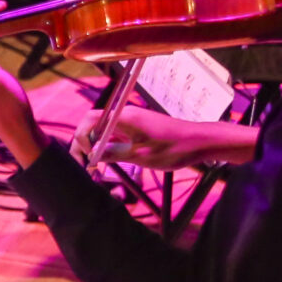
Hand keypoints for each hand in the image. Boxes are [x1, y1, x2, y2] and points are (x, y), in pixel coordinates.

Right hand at [93, 106, 259, 169]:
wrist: (199, 142)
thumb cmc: (174, 148)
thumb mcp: (141, 156)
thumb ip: (114, 154)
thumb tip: (92, 155)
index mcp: (124, 117)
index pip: (90, 119)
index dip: (81, 137)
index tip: (85, 156)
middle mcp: (125, 116)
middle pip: (94, 124)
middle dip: (86, 143)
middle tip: (86, 164)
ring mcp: (132, 121)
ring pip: (104, 130)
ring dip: (97, 146)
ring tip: (96, 166)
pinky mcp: (138, 128)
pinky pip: (116, 134)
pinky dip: (109, 146)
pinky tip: (110, 160)